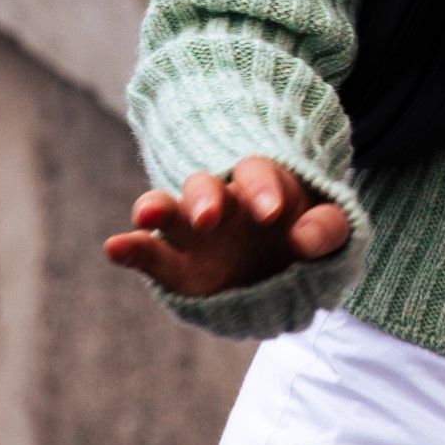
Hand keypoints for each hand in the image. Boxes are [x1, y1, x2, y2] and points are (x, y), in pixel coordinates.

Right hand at [102, 157, 351, 297]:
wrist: (287, 269)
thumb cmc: (308, 237)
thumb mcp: (330, 230)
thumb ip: (326, 230)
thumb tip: (304, 240)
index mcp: (263, 187)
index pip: (257, 175)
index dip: (262, 190)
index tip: (270, 214)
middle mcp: (222, 203)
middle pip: (205, 187)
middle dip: (204, 198)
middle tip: (209, 218)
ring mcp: (193, 233)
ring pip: (169, 212)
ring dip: (155, 210)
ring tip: (145, 217)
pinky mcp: (175, 264)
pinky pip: (148, 253)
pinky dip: (130, 249)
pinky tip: (114, 248)